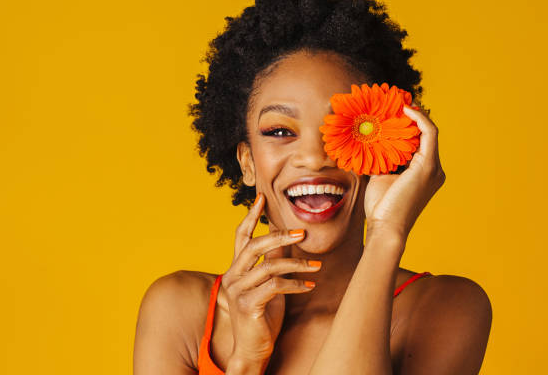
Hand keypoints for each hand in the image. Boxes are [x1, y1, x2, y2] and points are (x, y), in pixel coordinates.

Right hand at [219, 193, 321, 364]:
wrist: (252, 350)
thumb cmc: (262, 317)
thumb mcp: (268, 285)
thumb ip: (272, 262)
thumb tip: (285, 239)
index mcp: (235, 269)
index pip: (240, 236)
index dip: (250, 216)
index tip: (261, 197)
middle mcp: (231, 276)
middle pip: (253, 246)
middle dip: (278, 236)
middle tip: (302, 232)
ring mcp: (237, 291)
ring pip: (268, 266)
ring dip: (296, 264)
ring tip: (317, 266)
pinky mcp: (247, 305)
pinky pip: (274, 287)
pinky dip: (295, 284)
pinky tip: (309, 285)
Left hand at [362, 105, 445, 246]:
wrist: (385, 227)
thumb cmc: (381, 207)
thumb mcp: (381, 177)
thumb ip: (383, 160)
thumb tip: (370, 141)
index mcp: (425, 173)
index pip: (421, 142)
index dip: (410, 124)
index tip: (394, 110)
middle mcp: (434, 169)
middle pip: (426, 134)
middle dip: (412, 116)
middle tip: (394, 101)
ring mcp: (433, 168)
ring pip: (429, 131)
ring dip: (415, 114)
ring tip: (398, 101)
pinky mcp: (427, 167)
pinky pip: (429, 133)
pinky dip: (419, 119)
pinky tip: (405, 110)